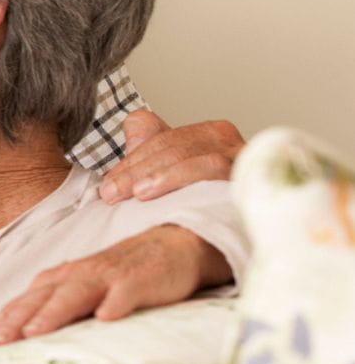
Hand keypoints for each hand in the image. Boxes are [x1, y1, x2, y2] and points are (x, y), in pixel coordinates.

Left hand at [0, 224, 231, 352]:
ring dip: (51, 313)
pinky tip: (106, 318)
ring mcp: (102, 277)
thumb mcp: (77, 299)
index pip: (13, 309)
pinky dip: (113, 303)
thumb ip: (50, 318)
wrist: (167, 248)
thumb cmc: (114, 281)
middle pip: (33, 301)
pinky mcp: (135, 281)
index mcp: (51, 283)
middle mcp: (69, 277)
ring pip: (71, 294)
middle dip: (8, 325)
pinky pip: (123, 292)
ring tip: (33, 334)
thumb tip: (17, 352)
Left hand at [97, 110, 243, 202]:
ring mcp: (247, 163)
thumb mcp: (169, 177)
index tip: (107, 186)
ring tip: (136, 194)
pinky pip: (220, 174)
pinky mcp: (255, 182)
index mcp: (211, 137)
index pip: (164, 139)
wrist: (238, 242)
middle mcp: (233, 145)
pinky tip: (172, 200)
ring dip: (163, 176)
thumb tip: (134, 121)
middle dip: (139, 170)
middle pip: (179, 146)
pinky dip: (190, 181)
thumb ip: (151, 148)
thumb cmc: (203, 210)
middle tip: (111, 193)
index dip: (132, 161)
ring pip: (201, 159)